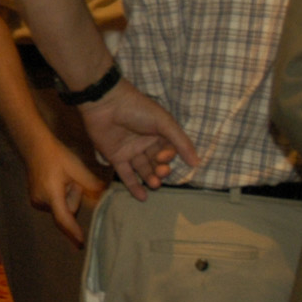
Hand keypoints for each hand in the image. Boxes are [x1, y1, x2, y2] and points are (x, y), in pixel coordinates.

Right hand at [22, 136, 105, 245]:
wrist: (35, 147)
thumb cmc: (57, 155)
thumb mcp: (76, 167)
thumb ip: (91, 184)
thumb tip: (105, 195)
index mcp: (51, 193)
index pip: (63, 218)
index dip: (73, 231)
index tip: (80, 243)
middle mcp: (41, 201)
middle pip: (66, 211)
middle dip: (74, 198)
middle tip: (72, 180)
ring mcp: (36, 201)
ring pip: (61, 208)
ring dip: (67, 197)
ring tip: (62, 179)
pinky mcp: (35, 200)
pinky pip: (55, 204)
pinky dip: (60, 197)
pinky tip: (56, 181)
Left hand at [79, 80, 199, 200]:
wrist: (105, 104)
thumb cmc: (137, 109)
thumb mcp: (164, 122)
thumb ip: (180, 142)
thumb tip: (196, 163)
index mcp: (159, 132)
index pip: (169, 150)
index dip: (168, 156)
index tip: (163, 157)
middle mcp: (145, 142)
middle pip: (157, 161)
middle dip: (161, 169)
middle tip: (160, 173)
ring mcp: (130, 150)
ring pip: (143, 169)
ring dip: (150, 178)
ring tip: (154, 184)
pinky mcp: (115, 157)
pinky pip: (126, 174)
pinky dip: (133, 186)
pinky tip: (143, 197)